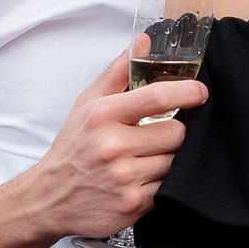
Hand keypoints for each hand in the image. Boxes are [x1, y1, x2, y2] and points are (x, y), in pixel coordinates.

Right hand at [0, 47, 203, 247]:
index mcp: (103, 116)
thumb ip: (118, 72)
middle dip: (173, 133)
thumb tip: (144, 42)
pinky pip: (168, 188)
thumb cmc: (72, 148)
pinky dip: (162, 183)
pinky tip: (142, 179)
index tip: (199, 93)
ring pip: (176, 161)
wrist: (48, 198)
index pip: (157, 97)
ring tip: (145, 159)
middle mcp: (113, 146)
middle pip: (176, 133)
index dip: (187, 92)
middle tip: (155, 136)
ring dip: (168, 159)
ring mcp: (124, 178)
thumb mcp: (87, 104)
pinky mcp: (132, 205)